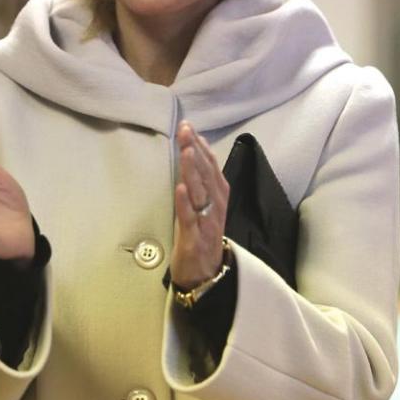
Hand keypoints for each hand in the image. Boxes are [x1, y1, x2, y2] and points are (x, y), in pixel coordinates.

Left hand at [170, 121, 229, 286]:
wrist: (204, 274)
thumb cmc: (200, 234)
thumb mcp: (202, 202)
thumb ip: (201, 176)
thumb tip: (198, 144)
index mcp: (219, 196)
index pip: (211, 165)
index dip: (200, 145)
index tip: (188, 125)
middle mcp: (217, 206)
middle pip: (207, 175)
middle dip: (196, 151)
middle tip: (186, 130)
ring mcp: (208, 222)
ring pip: (202, 193)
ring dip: (194, 171)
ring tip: (186, 151)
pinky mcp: (196, 239)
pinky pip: (191, 219)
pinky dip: (186, 203)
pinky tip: (180, 188)